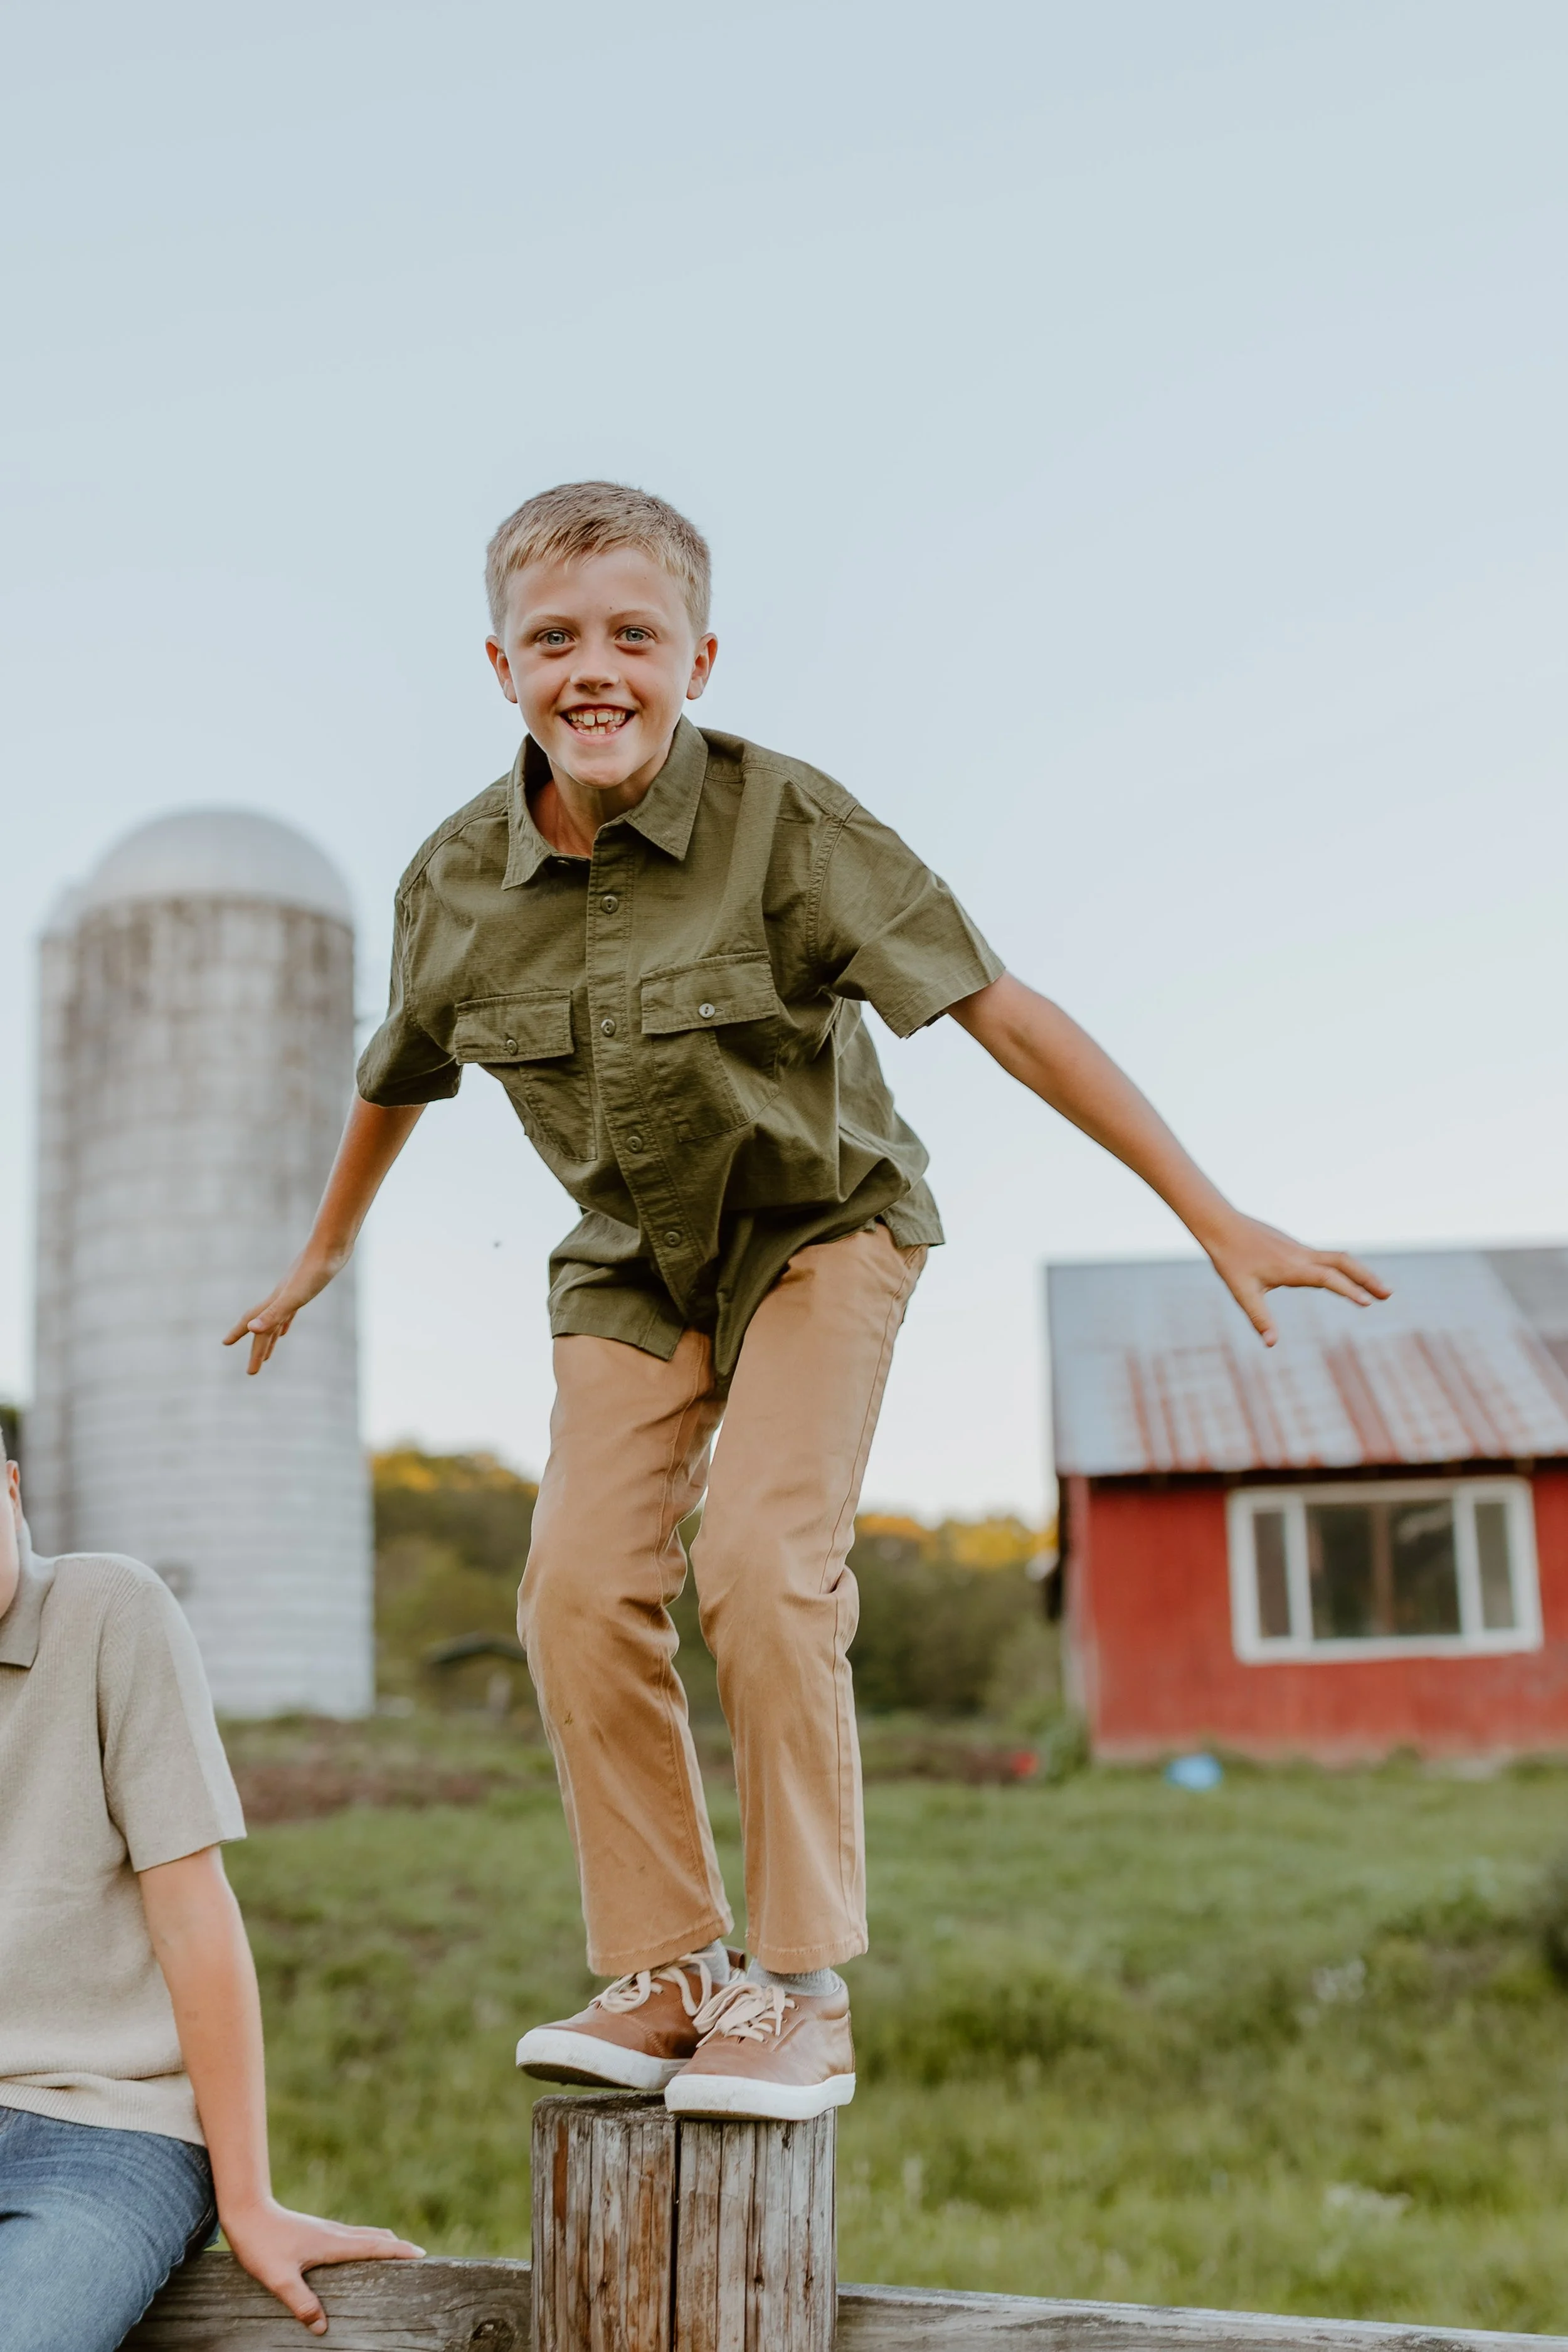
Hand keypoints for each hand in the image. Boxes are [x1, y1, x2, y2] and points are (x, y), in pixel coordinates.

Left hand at [221, 2198, 422, 2333]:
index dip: (398, 2251)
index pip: (374, 2246)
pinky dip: (367, 2241)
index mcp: (332, 2243)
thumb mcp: (279, 2279)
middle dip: (397, 2246)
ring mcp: (326, 2229)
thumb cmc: (262, 2245)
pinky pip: (352, 2235)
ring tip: (395, 2253)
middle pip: (375, 2237)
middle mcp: (335, 2233)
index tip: (421, 2254)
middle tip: (416, 2257)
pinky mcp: (317, 2230)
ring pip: (363, 2234)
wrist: (248, 2212)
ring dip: (382, 2242)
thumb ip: (301, 2302)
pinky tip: (359, 2250)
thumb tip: (322, 2327)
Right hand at [222, 1250, 344, 1375]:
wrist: (332, 1245)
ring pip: (275, 1321)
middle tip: (252, 1371)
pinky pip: (289, 1312)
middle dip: (257, 1350)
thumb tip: (251, 1330)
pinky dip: (285, 1322)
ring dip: (269, 1338)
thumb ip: (274, 1314)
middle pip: (264, 1329)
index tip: (224, 1343)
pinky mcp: (306, 1289)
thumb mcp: (295, 1297)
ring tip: (267, 1354)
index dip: (238, 1334)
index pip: (253, 1324)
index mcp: (275, 1301)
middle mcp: (279, 1298)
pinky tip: (284, 1329)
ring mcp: (291, 1293)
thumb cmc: (315, 1271)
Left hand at [1200, 1212, 1389, 1346]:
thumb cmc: (1230, 1260)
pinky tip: (1347, 1279)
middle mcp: (1301, 1255)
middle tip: (1388, 1295)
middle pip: (1344, 1262)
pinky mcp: (1295, 1246)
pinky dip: (1344, 1267)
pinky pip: (1327, 1257)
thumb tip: (1271, 1344)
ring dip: (1359, 1272)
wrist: (1221, 1226)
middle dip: (1368, 1278)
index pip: (1328, 1278)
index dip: (1349, 1290)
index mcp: (1292, 1267)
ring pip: (1338, 1257)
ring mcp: (1300, 1249)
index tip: (1368, 1302)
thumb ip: (1259, 1318)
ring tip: (1376, 1290)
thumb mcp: (1242, 1293)